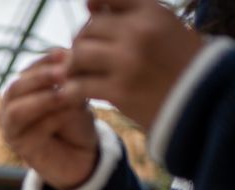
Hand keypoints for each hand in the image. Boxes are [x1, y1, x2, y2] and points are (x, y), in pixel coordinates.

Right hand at [0, 48, 98, 189]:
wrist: (83, 158)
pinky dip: (53, 119)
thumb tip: (65, 56)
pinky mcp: (20, 147)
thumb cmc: (76, 123)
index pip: (26, 72)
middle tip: (63, 71)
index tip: (65, 53)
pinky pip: (32, 129)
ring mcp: (11, 130)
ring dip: (42, 99)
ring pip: (16, 110)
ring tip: (66, 93)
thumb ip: (67, 80)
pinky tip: (72, 112)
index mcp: (21, 93)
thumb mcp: (74, 95)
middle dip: (39, 78)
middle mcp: (10, 109)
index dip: (43, 62)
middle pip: (15, 88)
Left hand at [67, 0, 202, 130]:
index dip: (93, 10)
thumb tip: (89, 5)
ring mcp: (127, 62)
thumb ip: (128, 13)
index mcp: (150, 12)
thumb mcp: (162, 26)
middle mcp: (138, 32)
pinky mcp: (119, 91)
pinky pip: (79, 86)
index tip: (93, 23)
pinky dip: (72, 89)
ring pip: (79, 54)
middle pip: (89, 29)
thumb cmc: (177, 61)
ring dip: (73, 65)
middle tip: (83, 56)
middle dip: (81, 42)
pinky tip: (78, 92)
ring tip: (79, 73)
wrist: (200, 98)